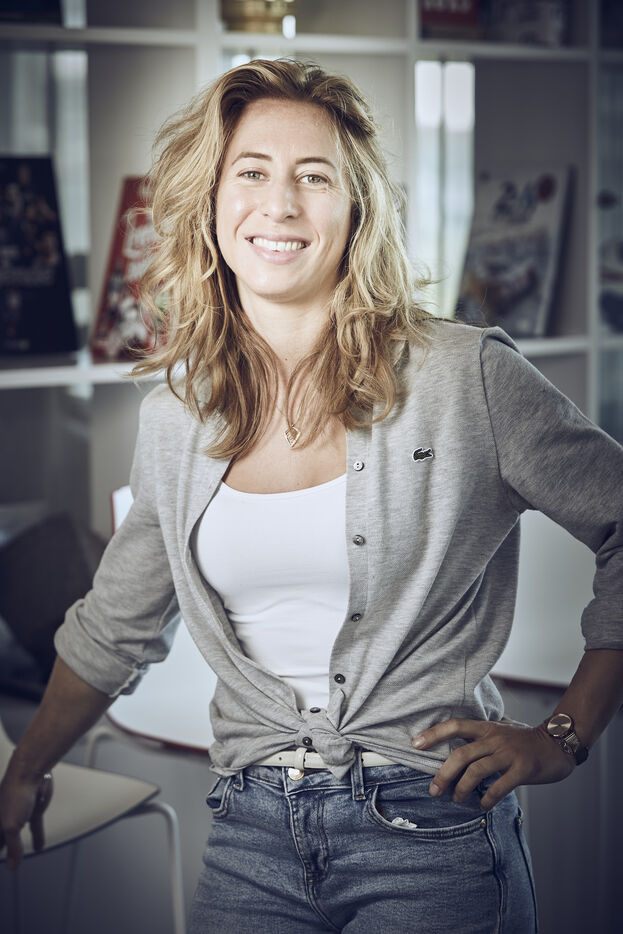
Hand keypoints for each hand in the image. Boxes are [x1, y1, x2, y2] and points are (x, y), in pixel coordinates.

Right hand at [0, 764, 52, 870]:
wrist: (30, 772)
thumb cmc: (15, 794)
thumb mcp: (11, 826)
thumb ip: (13, 848)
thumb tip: (12, 867)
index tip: (3, 863)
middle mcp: (2, 820)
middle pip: (1, 840)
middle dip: (3, 850)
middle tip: (5, 860)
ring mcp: (17, 816)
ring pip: (15, 836)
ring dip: (16, 847)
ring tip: (16, 858)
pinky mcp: (32, 812)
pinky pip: (34, 828)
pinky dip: (37, 838)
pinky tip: (39, 847)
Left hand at [412, 717, 574, 810]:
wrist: (558, 744)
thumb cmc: (525, 739)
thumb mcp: (501, 730)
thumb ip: (482, 735)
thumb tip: (456, 742)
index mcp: (487, 728)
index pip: (455, 726)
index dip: (434, 733)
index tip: (415, 744)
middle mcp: (495, 738)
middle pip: (461, 754)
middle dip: (443, 774)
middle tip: (434, 790)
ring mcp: (509, 753)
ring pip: (477, 771)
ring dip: (462, 789)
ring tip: (457, 799)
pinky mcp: (523, 769)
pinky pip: (499, 786)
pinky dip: (487, 798)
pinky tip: (482, 805)